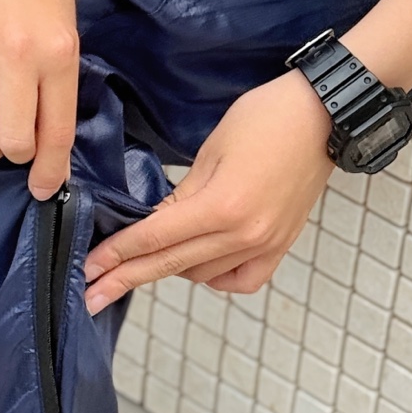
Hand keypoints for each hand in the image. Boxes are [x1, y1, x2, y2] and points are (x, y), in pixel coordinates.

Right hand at [0, 0, 79, 200]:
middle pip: (12, 144)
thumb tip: (44, 143)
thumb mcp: (64, 28)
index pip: (55, 134)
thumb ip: (56, 83)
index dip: (49, 172)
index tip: (44, 189)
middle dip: (15, 154)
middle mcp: (18, 58)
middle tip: (17, 139)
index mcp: (59, 54)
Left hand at [83, 71, 334, 311]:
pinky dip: (215, 277)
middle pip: (170, 265)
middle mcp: (244, 234)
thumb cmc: (265, 119)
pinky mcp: (281, 246)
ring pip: (201, 275)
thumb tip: (151, 228)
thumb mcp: (209, 152)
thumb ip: (179, 197)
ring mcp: (266, 244)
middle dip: (126, 279)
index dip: (117, 255)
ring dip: (169, 269)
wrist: (323, 117)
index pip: (154, 238)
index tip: (89, 270)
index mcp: (222, 207)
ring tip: (144, 262)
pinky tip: (200, 265)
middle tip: (91, 295)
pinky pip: (240, 280)